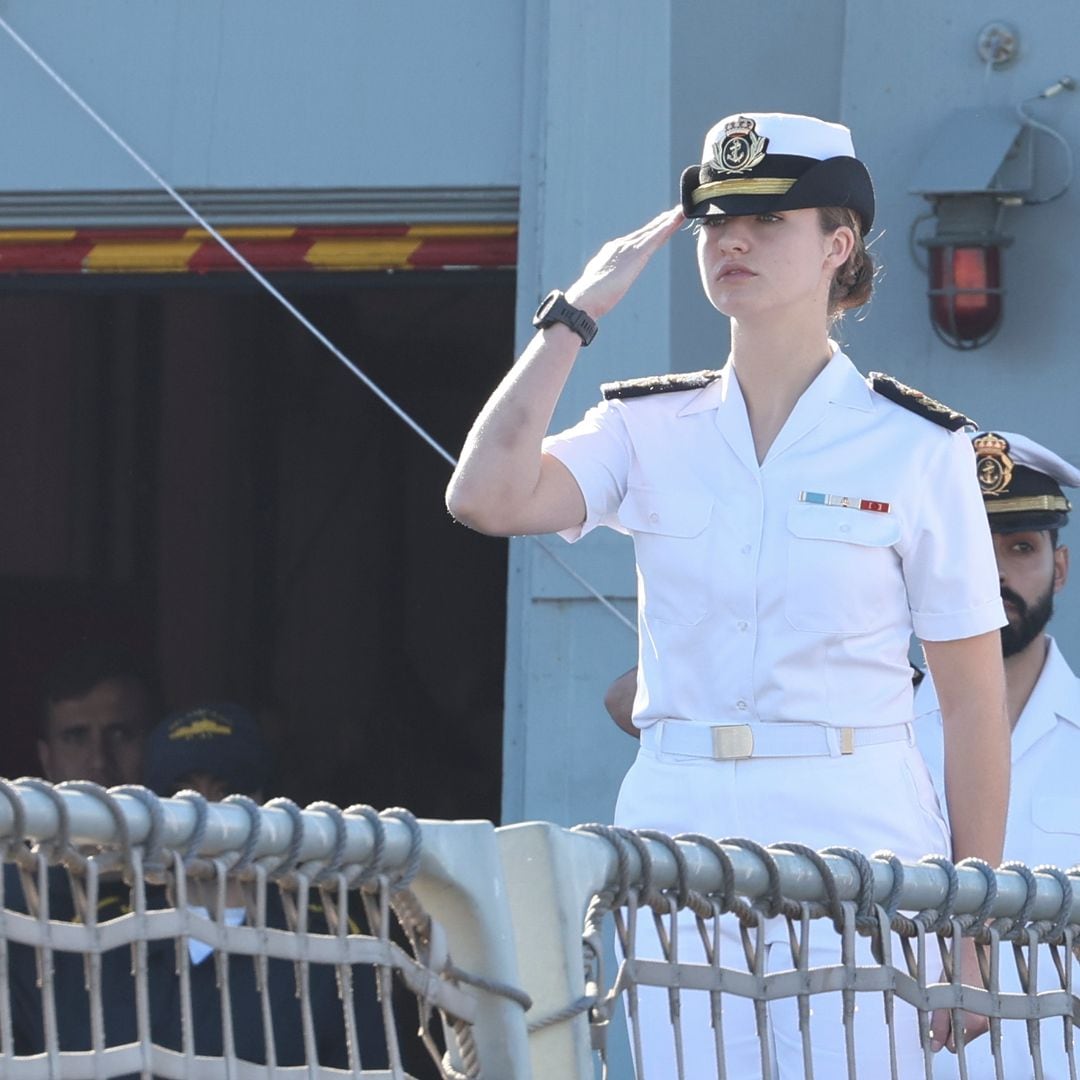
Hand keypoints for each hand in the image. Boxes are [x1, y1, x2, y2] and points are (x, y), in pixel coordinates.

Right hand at [565, 206, 684, 319]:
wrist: (585, 297)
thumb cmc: (590, 298)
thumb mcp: (598, 283)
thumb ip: (605, 278)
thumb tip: (605, 284)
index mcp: (611, 252)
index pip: (635, 240)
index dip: (648, 232)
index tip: (658, 226)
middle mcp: (621, 245)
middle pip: (646, 232)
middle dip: (660, 223)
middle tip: (674, 213)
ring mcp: (629, 248)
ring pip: (653, 231)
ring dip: (668, 221)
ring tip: (680, 212)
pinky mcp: (637, 254)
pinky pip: (656, 237)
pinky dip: (667, 227)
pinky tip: (676, 220)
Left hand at [930, 936, 989, 1052]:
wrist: (973, 951)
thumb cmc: (955, 971)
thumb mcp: (940, 996)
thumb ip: (938, 1024)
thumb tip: (934, 1048)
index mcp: (971, 1023)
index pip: (953, 1046)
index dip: (941, 1036)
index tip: (934, 1025)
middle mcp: (984, 1025)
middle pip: (960, 1039)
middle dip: (950, 1027)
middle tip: (942, 1005)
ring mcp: (990, 1019)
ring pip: (967, 1030)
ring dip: (958, 1019)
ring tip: (953, 996)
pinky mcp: (992, 1012)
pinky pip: (974, 1022)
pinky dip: (967, 1014)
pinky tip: (962, 997)